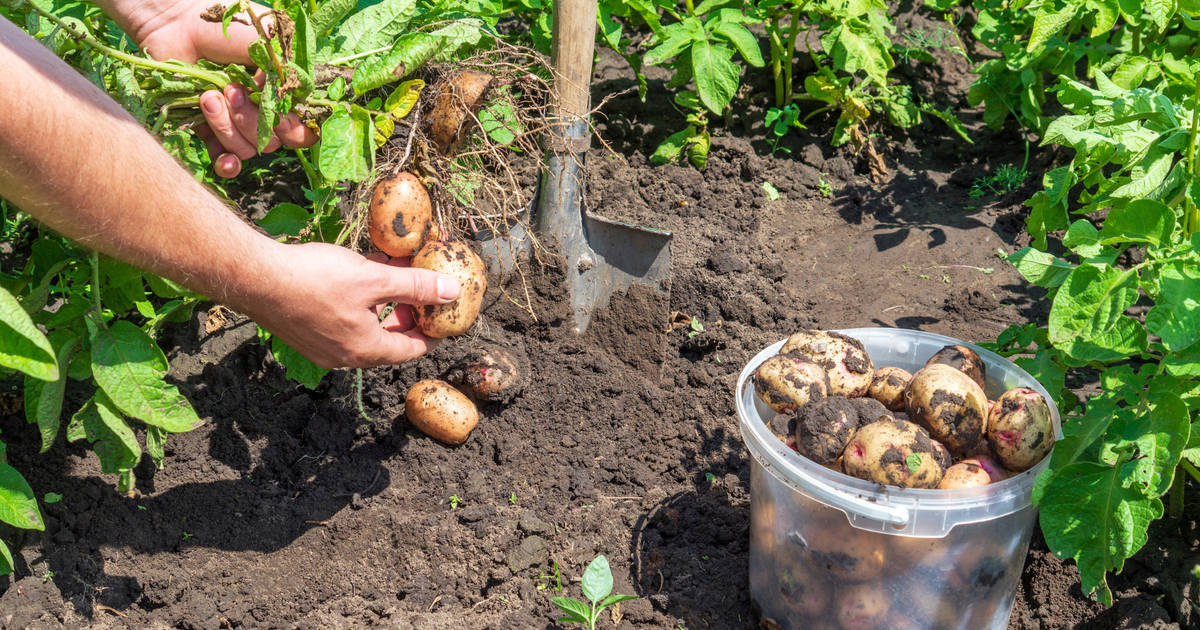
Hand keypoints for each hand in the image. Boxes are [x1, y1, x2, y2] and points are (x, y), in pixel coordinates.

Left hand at [111, 0, 315, 176]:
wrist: (175, 21)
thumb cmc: (225, 24)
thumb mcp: (269, 42)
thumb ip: (289, 75)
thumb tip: (295, 107)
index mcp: (284, 90)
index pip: (306, 128)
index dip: (296, 131)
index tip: (280, 118)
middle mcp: (265, 110)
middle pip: (273, 142)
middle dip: (251, 121)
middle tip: (231, 91)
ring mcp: (237, 121)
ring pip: (247, 149)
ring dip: (227, 127)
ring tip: (207, 96)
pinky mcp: (208, 128)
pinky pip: (225, 159)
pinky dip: (226, 163)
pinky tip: (223, 160)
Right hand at [245, 243, 462, 368]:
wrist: (255, 277)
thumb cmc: (314, 279)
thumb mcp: (374, 279)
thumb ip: (415, 286)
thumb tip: (451, 292)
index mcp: (365, 351)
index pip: (412, 350)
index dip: (432, 332)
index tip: (444, 317)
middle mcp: (344, 356)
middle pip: (388, 340)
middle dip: (407, 315)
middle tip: (421, 293)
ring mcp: (322, 347)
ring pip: (365, 328)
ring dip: (383, 303)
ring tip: (393, 273)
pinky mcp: (305, 332)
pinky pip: (343, 321)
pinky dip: (359, 302)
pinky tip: (361, 272)